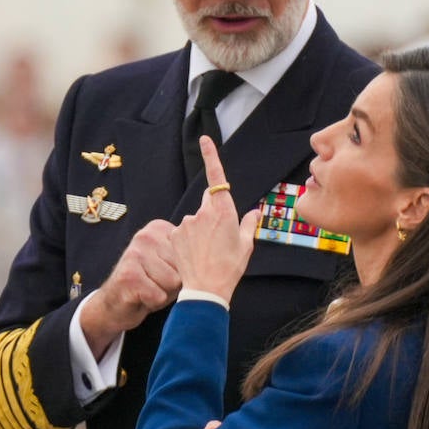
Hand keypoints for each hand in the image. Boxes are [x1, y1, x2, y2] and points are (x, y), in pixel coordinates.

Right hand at [81, 218, 180, 357]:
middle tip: (157, 284)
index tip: (167, 272)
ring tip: (151, 289)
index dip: (184, 271)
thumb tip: (213, 259)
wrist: (115, 303)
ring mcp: (135, 253)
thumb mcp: (170, 264)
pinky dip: (152, 302)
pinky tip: (141, 297)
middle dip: (175, 283)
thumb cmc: (150, 284)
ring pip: (172, 282)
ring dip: (164, 293)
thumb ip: (187, 256)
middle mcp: (146, 236)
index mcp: (160, 228)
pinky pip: (157, 295)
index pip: (192, 253)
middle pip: (183, 268)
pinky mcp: (128, 274)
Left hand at [170, 137, 258, 301]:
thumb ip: (249, 224)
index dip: (211, 156)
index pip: (216, 177)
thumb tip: (254, 213)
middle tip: (221, 236)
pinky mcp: (174, 234)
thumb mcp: (246, 245)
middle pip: (208, 203)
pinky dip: (189, 239)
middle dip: (214, 212)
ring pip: (196, 219)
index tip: (205, 140)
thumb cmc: (230, 267)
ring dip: (201, 229)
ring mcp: (186, 223)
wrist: (206, 289)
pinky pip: (184, 231)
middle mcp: (203, 212)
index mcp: (224, 211)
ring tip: (208, 251)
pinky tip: (195, 254)